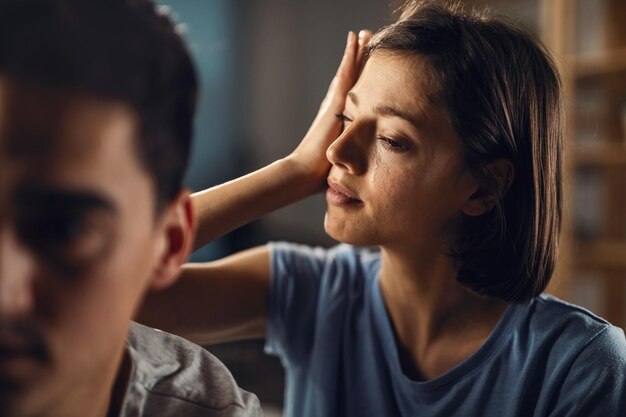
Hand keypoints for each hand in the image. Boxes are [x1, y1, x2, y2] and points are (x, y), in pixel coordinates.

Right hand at [288, 29, 371, 188]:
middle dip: (359, 58)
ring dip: (357, 51)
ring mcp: (334, 103)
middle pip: (350, 77)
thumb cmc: (321, 173)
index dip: (358, 76)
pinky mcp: (335, 102)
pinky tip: (357, 39)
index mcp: (338, 119)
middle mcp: (334, 106)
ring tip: (365, 33)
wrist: (306, 173)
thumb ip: (352, 157)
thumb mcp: (344, 160)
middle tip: (366, 38)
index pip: (352, 92)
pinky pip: (346, 73)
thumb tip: (362, 166)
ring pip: (349, 71)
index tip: (366, 61)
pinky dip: (351, 55)